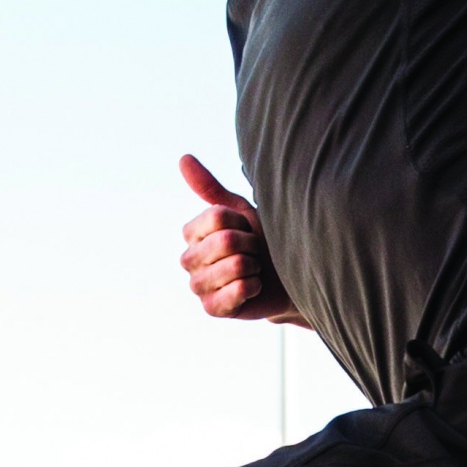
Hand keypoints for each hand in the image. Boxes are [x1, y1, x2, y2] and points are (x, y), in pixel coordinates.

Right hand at [179, 155, 303, 321]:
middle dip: (252, 245)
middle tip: (254, 252)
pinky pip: (235, 292)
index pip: (217, 217)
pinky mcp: (212, 308)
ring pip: (234, 265)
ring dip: (254, 266)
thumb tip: (183, 158)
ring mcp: (198, 286)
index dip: (242, 221)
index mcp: (191, 233)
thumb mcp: (239, 211)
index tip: (247, 229)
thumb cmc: (261, 240)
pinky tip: (253, 287)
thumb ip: (210, 189)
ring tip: (253, 269)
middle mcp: (188, 259)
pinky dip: (252, 287)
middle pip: (226, 240)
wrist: (283, 276)